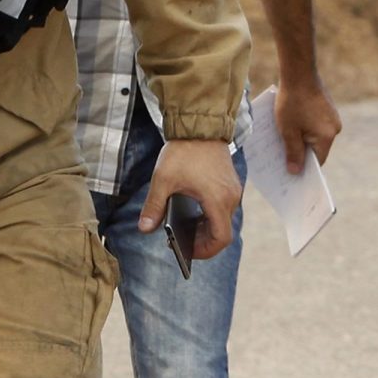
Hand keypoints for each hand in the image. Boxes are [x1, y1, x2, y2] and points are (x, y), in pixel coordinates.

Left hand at [140, 138, 242, 261]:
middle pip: (223, 232)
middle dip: (204, 241)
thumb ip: (154, 207)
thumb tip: (144, 229)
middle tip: (182, 242)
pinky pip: (224, 207)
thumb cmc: (183, 151)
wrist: (200, 125)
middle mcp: (230, 197)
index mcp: (217, 200)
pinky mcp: (230, 183)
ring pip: (224, 220)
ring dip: (207, 228)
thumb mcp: (163, 180)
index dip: (206, 250)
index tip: (189, 252)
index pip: (221, 238)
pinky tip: (193, 213)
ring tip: (185, 228)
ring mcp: (233, 190)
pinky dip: (211, 215)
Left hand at [275, 74, 340, 174]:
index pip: (317, 161)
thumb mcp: (288, 131)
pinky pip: (315, 125)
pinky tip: (290, 126)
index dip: (304, 169)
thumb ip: (292, 153)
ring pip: (315, 136)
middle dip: (300, 154)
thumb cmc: (291, 101)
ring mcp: (332, 118)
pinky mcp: (327, 109)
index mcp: (327, 136)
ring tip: (283, 143)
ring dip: (301, 140)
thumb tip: (296, 172)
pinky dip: (304, 128)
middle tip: (283, 161)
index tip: (291, 176)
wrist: (299, 72)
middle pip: (317, 149)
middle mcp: (334, 128)